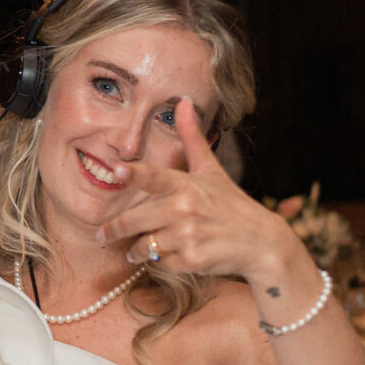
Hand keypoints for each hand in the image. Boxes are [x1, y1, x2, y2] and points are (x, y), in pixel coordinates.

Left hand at [98, 116, 311, 284]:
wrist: (262, 243)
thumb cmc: (231, 204)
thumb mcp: (211, 169)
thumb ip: (191, 138)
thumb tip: (183, 101)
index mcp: (186, 185)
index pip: (155, 177)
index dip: (134, 174)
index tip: (115, 170)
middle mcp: (185, 209)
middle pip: (134, 220)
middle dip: (114, 229)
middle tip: (102, 234)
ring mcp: (188, 236)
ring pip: (145, 245)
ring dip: (139, 249)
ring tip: (137, 250)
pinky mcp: (192, 260)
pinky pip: (161, 263)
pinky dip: (163, 261)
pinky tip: (175, 255)